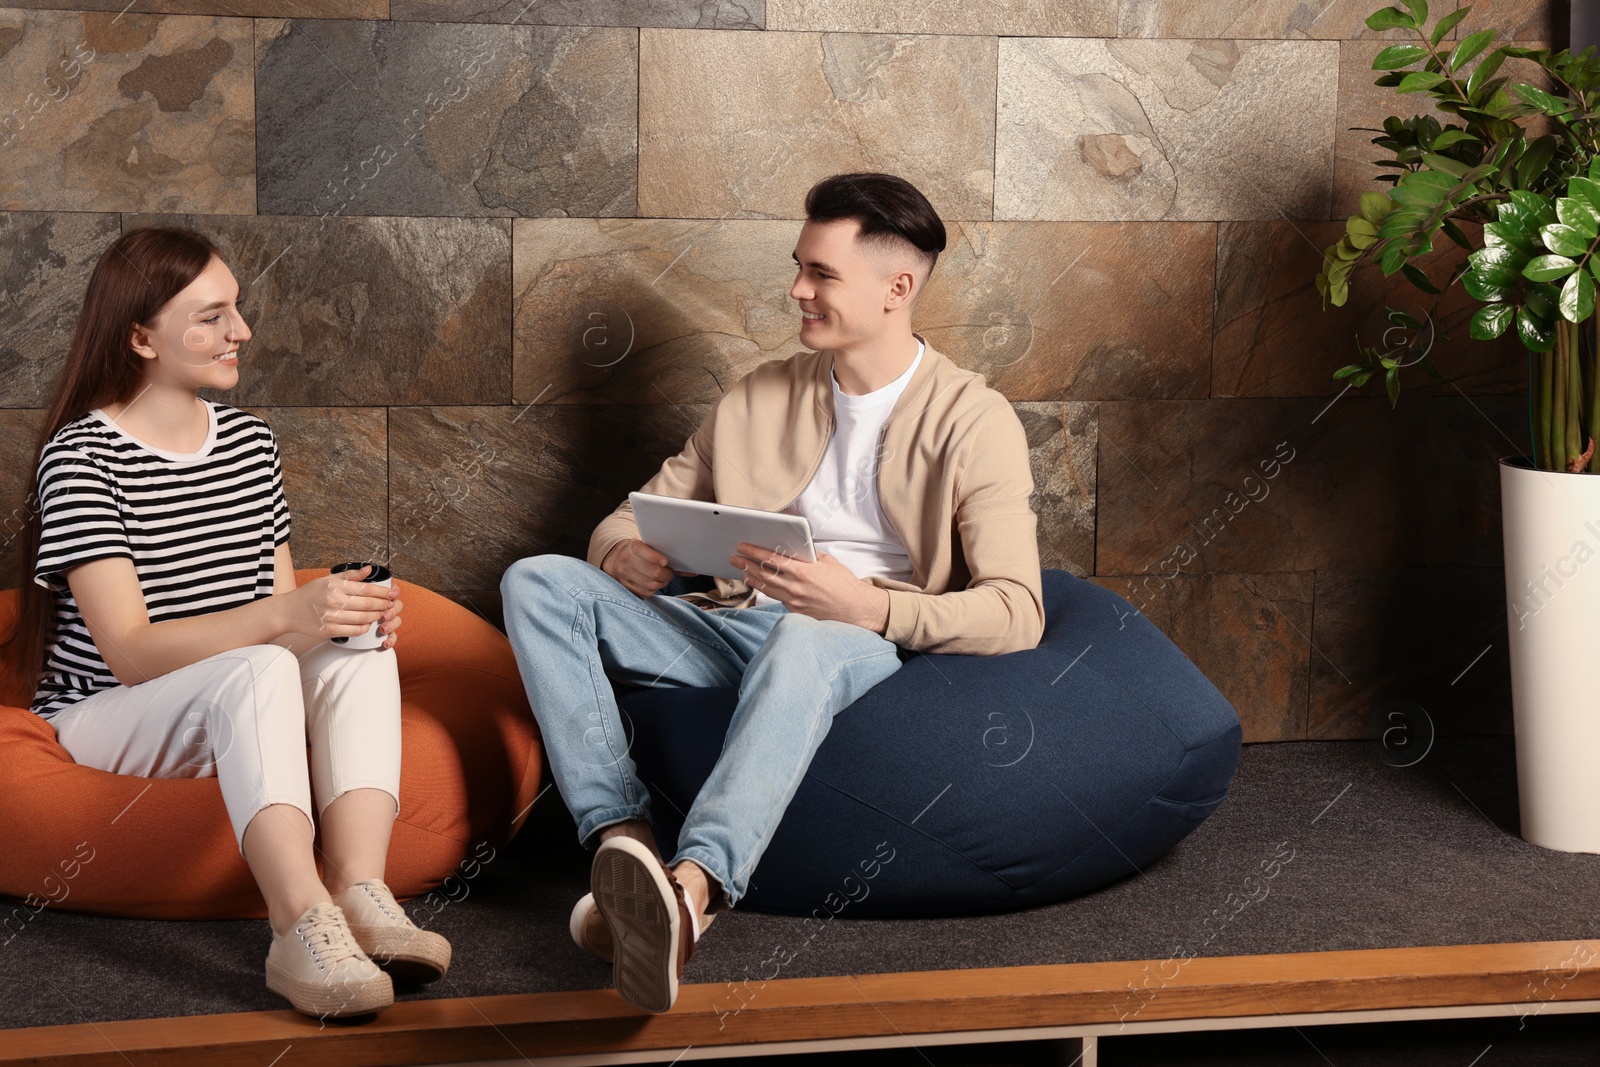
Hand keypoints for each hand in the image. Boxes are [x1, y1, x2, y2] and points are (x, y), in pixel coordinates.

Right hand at [280, 565, 400, 643]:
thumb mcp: (328, 579)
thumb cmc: (309, 594)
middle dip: (383, 605)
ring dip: (376, 617)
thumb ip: (350, 575)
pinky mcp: (329, 631)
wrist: (288, 611)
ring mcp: (332, 617)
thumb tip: (369, 569)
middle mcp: (334, 601)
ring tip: (381, 613)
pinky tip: (367, 623)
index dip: (383, 592)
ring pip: (364, 619)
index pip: (367, 589)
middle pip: (368, 605)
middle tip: (391, 605)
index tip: (393, 593)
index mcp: (335, 587)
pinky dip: (365, 628)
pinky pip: (355, 631)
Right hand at [602, 538, 694, 598]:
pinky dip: (654, 589)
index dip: (655, 558)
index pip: (643, 551)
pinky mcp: (625, 586)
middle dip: (667, 574)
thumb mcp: (649, 546)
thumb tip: (693, 571)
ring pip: (651, 584)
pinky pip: (646, 592)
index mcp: (633, 546)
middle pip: (653, 572)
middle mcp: (626, 560)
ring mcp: (624, 574)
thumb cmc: (640, 552)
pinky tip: (655, 583)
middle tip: (669, 572)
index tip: (665, 562)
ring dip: (662, 583)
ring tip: (664, 577)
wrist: (616, 558)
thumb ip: (667, 554)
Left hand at [731, 543, 888, 631]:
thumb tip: (794, 549)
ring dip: (752, 578)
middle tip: (734, 558)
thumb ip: (809, 556)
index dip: (754, 552)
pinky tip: (760, 584)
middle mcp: (796, 587)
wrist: (857, 610)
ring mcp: (794, 602)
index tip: (742, 546)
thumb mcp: (828, 562)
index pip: (772, 559)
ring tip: (742, 570)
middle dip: (746, 564)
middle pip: (763, 574)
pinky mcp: (796, 612)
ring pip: (766, 588)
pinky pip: (777, 598)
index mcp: (804, 571)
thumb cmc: (845, 584)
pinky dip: (766, 590)